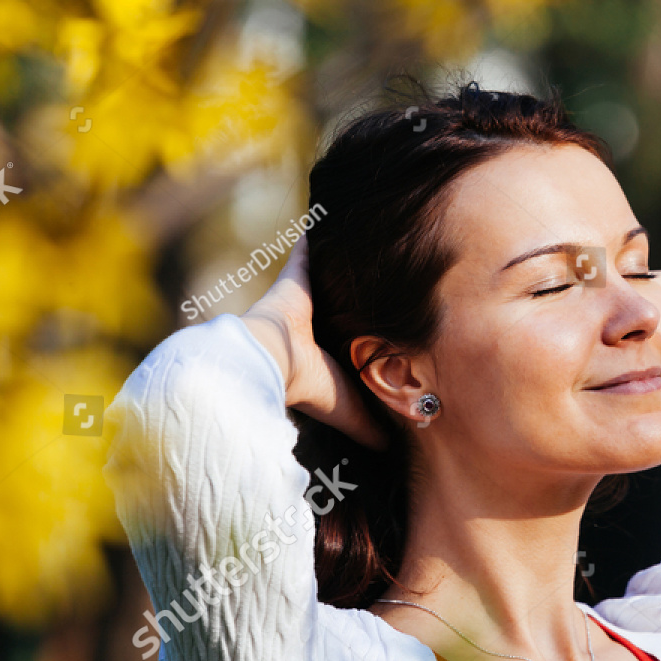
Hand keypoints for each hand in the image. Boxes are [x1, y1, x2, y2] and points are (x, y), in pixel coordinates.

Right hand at [241, 238, 387, 448]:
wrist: (272, 363)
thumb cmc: (309, 389)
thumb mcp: (348, 410)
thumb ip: (366, 426)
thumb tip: (388, 448)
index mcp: (317, 355)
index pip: (338, 341)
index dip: (351, 333)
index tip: (366, 325)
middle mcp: (308, 326)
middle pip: (332, 307)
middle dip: (345, 295)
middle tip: (367, 276)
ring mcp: (299, 301)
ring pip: (323, 278)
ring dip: (334, 262)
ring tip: (356, 239)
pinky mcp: (295, 278)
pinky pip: (306, 250)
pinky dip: (315, 234)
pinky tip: (327, 213)